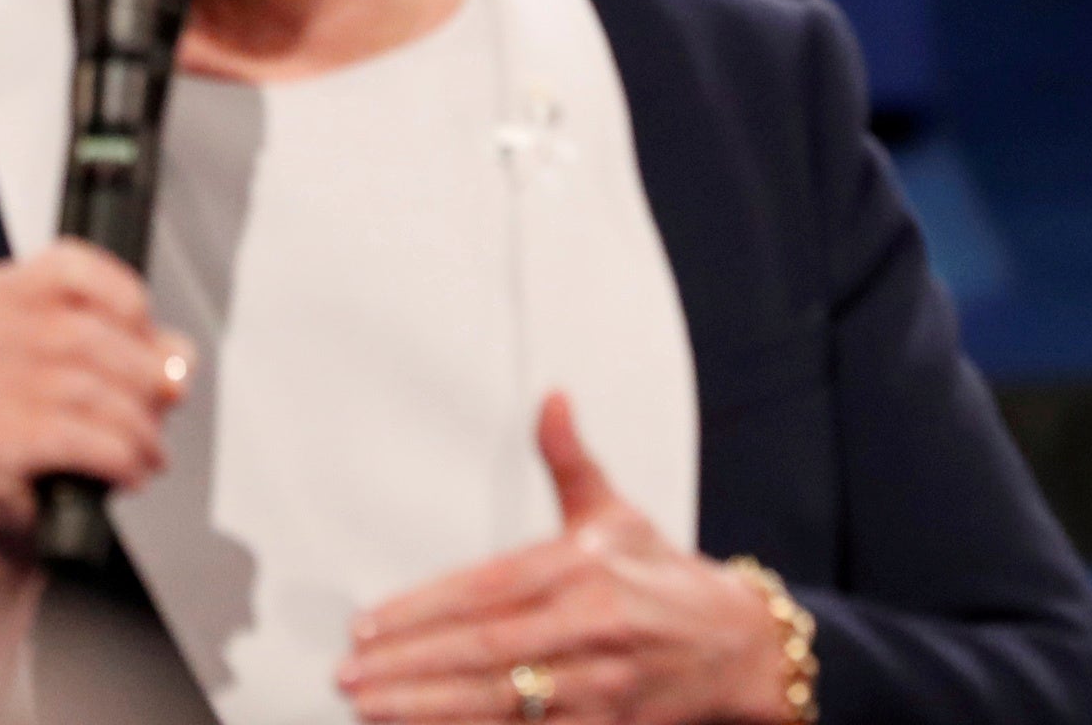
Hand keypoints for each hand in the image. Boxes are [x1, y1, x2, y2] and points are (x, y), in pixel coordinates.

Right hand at [0, 241, 191, 688]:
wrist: (5, 504)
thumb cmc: (53, 419)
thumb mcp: (106, 367)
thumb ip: (148, 349)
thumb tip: (175, 361)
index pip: (67, 266)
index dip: (126, 298)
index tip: (157, 339)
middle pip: (81, 334)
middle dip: (143, 373)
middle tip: (171, 399)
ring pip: (81, 389)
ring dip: (137, 425)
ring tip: (153, 448)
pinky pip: (70, 439)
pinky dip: (117, 456)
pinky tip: (132, 471)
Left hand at [336, 393, 795, 722]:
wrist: (741, 647)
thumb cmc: (665, 579)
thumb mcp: (617, 512)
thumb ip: (568, 459)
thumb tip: (551, 399)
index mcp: (581, 569)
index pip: (487, 589)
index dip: (424, 608)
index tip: (370, 623)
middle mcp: (589, 627)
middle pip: (485, 651)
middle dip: (411, 665)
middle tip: (351, 673)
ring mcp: (599, 685)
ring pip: (503, 702)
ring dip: (432, 708)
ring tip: (372, 707)